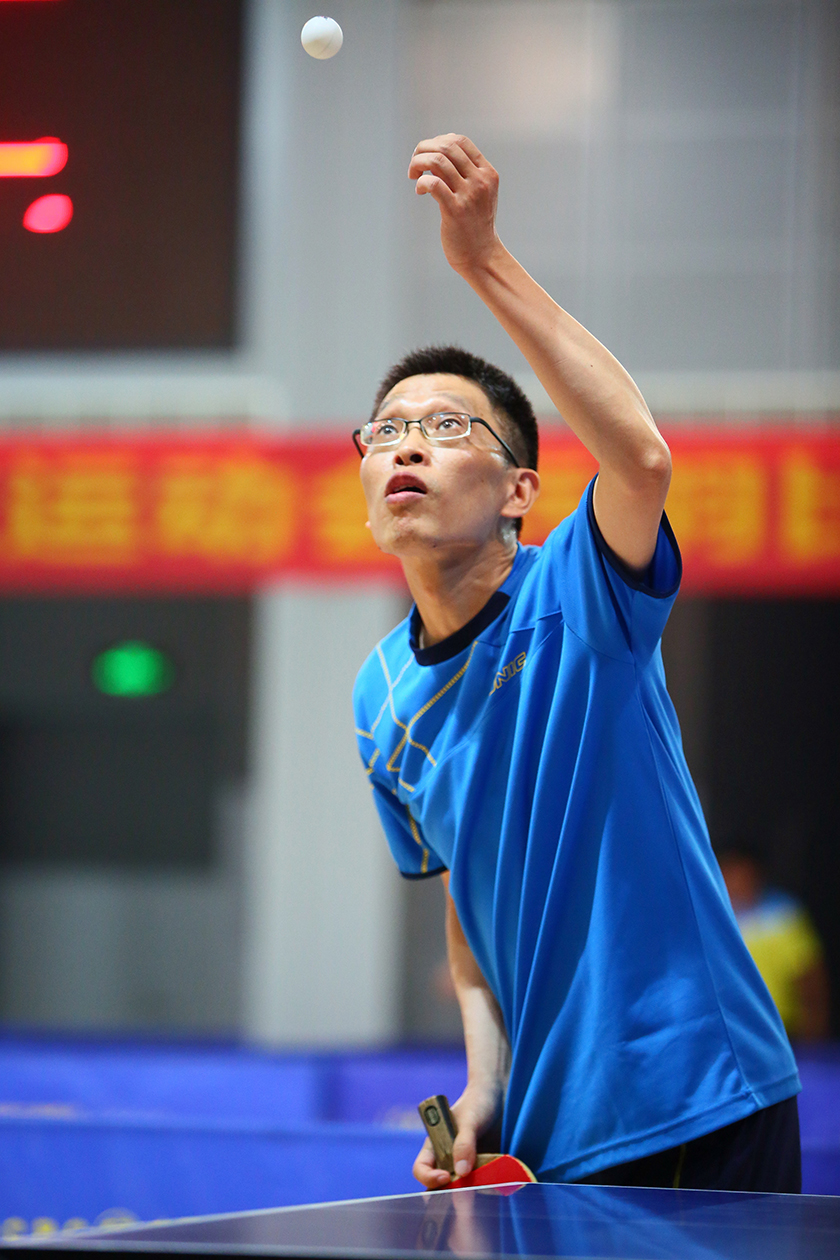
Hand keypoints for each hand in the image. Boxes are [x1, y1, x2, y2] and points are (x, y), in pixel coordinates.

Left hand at [408, 134, 500, 275]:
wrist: (481, 256)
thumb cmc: (475, 225)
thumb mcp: (477, 194)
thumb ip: (463, 173)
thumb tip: (436, 154)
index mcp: (487, 173)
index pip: (460, 141)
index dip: (438, 141)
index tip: (427, 154)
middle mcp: (480, 181)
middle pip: (446, 147)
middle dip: (423, 149)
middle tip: (414, 164)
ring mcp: (469, 195)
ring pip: (437, 161)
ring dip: (418, 163)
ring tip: (413, 175)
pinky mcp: (455, 210)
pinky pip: (432, 184)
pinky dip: (420, 182)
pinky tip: (419, 191)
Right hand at [412, 1085, 501, 1189]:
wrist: (501, 1098)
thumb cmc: (477, 1104)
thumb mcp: (469, 1120)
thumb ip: (464, 1144)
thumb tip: (461, 1173)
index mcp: (435, 1147)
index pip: (422, 1169)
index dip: (429, 1177)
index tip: (445, 1177)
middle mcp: (449, 1162)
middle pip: (443, 1187)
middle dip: (453, 1195)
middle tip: (467, 1201)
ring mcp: (468, 1169)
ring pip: (466, 1190)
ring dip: (475, 1192)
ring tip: (489, 1186)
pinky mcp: (486, 1172)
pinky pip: (485, 1186)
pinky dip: (491, 1188)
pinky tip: (499, 1182)